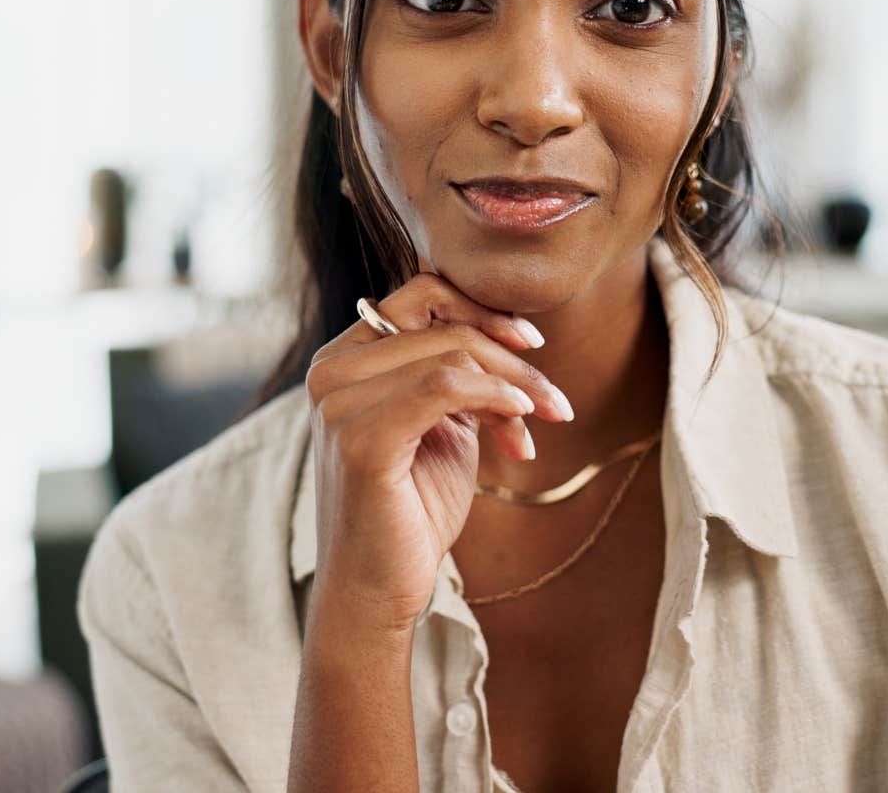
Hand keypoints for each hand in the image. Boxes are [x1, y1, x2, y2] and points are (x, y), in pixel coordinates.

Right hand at [303, 272, 573, 634]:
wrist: (379, 590)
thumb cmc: (412, 510)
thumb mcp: (442, 427)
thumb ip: (458, 377)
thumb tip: (512, 338)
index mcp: (343, 360)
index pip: (419, 296)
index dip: (482, 310)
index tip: (531, 344)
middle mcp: (331, 372)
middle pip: (445, 327)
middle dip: (514, 361)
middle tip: (556, 402)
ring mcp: (339, 403)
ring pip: (451, 354)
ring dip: (515, 385)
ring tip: (545, 421)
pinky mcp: (361, 439)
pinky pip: (443, 386)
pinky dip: (494, 396)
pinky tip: (520, 420)